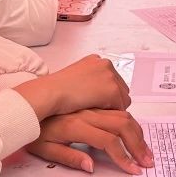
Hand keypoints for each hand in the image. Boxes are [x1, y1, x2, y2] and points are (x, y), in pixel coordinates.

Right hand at [14, 55, 130, 119]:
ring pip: (123, 98)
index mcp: (96, 60)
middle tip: (99, 110)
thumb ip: (88, 81)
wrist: (52, 93)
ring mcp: (110, 76)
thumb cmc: (56, 90)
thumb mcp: (74, 79)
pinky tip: (98, 115)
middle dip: (113, 100)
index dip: (106, 93)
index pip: (112, 79)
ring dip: (113, 107)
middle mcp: (105, 64)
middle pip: (121, 87)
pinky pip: (121, 107)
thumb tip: (96, 93)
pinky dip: (111, 113)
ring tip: (98, 114)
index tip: (98, 102)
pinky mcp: (112, 90)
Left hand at [26, 109, 154, 173]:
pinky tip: (132, 130)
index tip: (134, 170)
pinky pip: (116, 106)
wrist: (27, 105)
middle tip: (148, 161)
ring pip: (122, 113)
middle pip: (122, 125)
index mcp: (76, 126)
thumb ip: (69, 158)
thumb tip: (91, 166)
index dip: (124, 157)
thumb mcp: (45, 150)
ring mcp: (91, 104)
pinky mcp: (91, 99)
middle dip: (138, 145)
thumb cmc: (35, 131)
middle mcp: (87, 112)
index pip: (108, 142)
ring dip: (137, 131)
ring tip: (145, 148)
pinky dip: (128, 118)